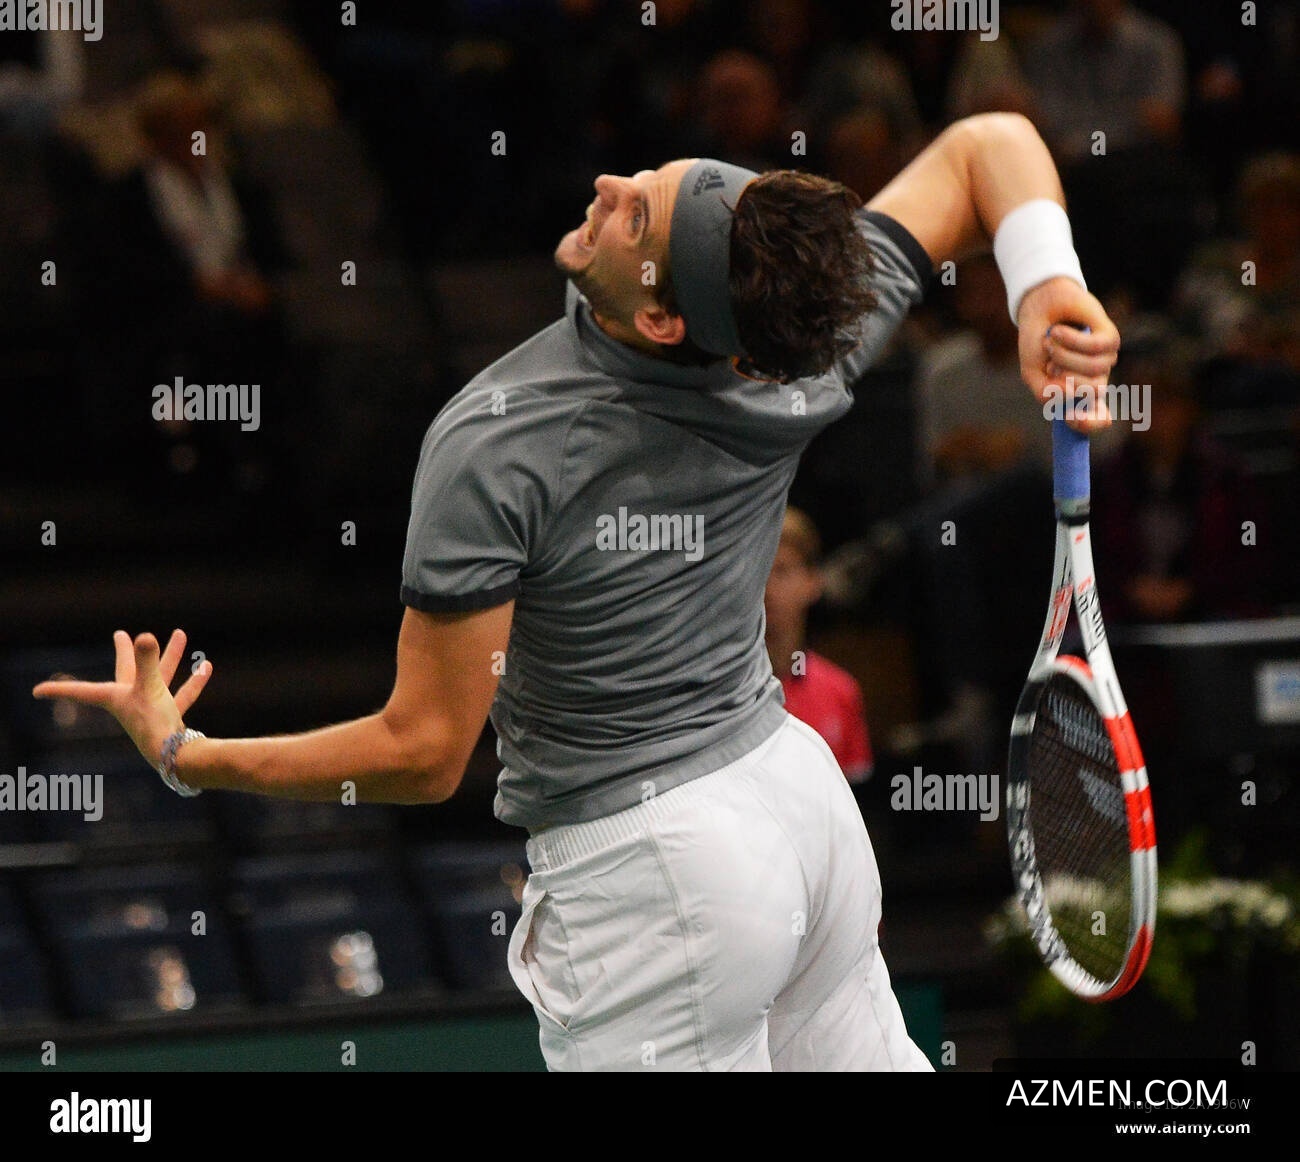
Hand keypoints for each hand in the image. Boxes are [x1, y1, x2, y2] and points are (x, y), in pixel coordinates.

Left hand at [32, 630, 212, 766]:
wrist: (177, 757)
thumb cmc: (155, 724)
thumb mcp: (150, 688)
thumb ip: (147, 662)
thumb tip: (145, 636)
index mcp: (116, 699)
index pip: (82, 691)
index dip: (59, 689)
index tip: (36, 692)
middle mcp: (131, 703)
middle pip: (127, 671)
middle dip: (125, 652)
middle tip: (120, 635)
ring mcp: (152, 710)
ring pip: (160, 677)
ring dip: (170, 657)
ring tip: (180, 634)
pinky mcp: (171, 718)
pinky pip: (182, 694)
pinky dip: (193, 681)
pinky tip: (205, 666)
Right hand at [1017, 276, 1120, 433]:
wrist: (1038, 307)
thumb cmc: (1036, 341)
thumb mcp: (1032, 373)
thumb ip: (1045, 393)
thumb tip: (1070, 395)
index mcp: (1077, 393)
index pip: (1093, 417)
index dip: (1088, 423)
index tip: (1073, 419)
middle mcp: (1094, 378)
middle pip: (1093, 393)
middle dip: (1065, 378)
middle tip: (1050, 363)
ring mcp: (1105, 358)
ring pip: (1094, 369)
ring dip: (1064, 355)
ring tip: (1051, 341)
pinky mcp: (1111, 337)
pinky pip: (1096, 348)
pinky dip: (1073, 340)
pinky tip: (1059, 331)